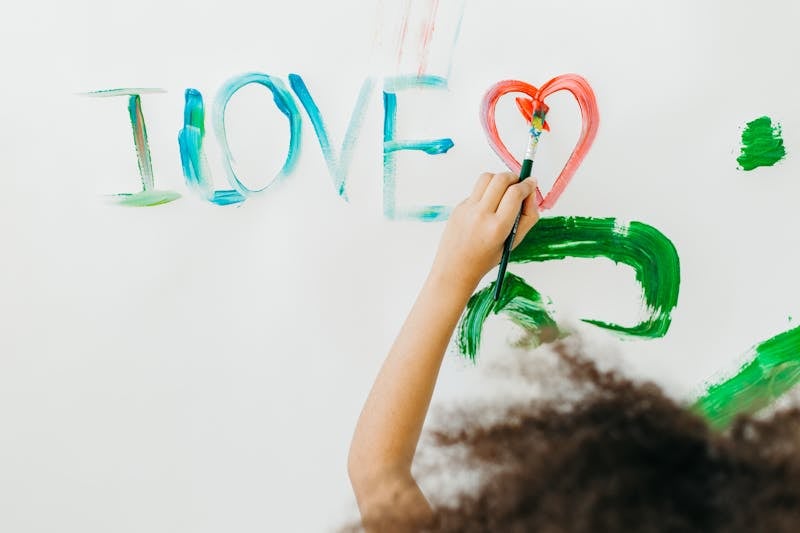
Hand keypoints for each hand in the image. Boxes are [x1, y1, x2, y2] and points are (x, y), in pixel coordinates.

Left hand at [430, 172, 539, 291]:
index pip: (515, 193)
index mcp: (497, 227)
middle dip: (514, 177)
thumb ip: (528, 217)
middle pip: (501, 179)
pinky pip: (476, 190)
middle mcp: (481, 215)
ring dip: (499, 179)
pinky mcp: (459, 207)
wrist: (455, 267)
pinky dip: (486, 192)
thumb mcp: (513, 242)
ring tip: (504, 190)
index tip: (531, 182)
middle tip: (519, 183)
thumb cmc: (487, 258)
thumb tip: (531, 192)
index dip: (527, 184)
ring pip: (486, 177)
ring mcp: (467, 209)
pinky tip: (488, 206)